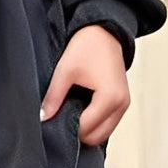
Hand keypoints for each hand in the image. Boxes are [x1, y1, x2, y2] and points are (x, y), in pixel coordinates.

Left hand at [40, 23, 130, 146]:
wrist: (105, 31)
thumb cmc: (88, 46)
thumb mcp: (65, 71)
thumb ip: (53, 97)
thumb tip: (43, 118)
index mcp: (109, 98)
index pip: (86, 129)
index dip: (67, 127)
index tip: (54, 119)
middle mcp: (121, 104)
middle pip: (96, 137)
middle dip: (78, 132)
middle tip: (62, 117)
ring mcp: (124, 105)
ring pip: (103, 134)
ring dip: (87, 129)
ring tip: (72, 111)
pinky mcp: (122, 102)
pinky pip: (107, 123)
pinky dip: (94, 123)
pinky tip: (81, 110)